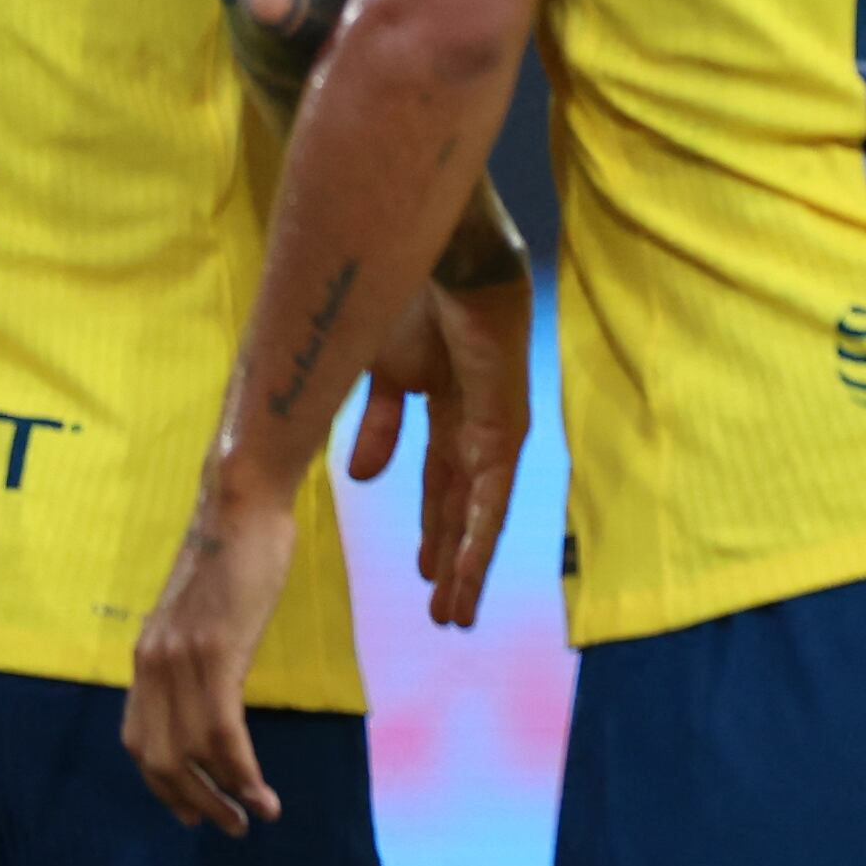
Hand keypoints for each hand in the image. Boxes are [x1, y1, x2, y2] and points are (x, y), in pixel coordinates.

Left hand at [124, 487, 298, 832]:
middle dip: (191, 804)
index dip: (161, 785)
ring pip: (189, 754)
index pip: (137, 740)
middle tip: (227, 827)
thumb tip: (216, 681)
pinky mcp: (215, 653)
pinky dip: (241, 774)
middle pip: (157, 759)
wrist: (242, 504)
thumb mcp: (205, 610)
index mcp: (148, 655)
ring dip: (222, 799)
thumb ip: (199, 648)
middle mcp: (153, 664)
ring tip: (253, 819)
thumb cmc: (237, 549)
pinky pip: (221, 733)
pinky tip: (263, 794)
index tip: (190, 811)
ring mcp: (181, 660)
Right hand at [336, 271, 534, 625]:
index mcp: (444, 407)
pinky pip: (492, 492)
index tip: (420, 575)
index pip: (439, 483)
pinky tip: (465, 572)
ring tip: (454, 612)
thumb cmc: (409, 294)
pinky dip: (478, 534)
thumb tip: (360, 478)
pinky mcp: (506, 425)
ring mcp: (494, 425)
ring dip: (466, 563)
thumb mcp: (383, 372)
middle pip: (461, 505)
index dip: (431, 528)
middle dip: (449, 556)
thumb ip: (379, 425)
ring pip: (480, 511)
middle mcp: (473, 422)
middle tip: (441, 609)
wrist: (438, 253)